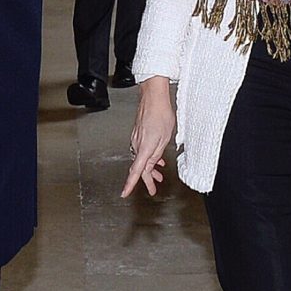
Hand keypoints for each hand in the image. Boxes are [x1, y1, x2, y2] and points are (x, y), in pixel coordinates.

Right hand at [123, 77, 175, 196]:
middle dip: (148, 180)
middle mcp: (137, 144)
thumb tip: (151, 166)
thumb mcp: (165, 137)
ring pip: (142, 159)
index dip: (130, 184)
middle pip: (140, 167)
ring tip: (160, 175)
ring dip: (151, 168)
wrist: (153, 96)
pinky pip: (142, 150)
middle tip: (153, 189)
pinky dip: (149, 157)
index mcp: (144, 148)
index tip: (125, 194)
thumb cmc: (161, 113)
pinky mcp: (138, 134)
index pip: (136, 171)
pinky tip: (157, 158)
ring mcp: (136, 139)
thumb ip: (157, 154)